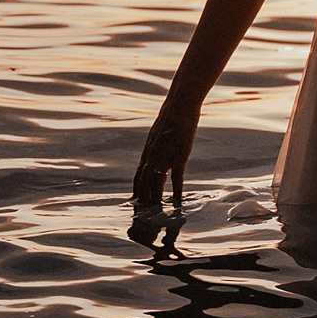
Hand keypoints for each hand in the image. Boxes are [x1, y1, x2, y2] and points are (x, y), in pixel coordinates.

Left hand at [133, 99, 197, 213]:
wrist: (180, 104)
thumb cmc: (172, 118)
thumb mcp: (160, 135)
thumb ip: (158, 149)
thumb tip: (160, 161)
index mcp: (148, 151)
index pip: (138, 176)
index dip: (137, 190)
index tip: (136, 203)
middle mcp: (152, 155)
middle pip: (144, 182)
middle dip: (143, 198)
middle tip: (144, 213)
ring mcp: (165, 155)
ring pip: (156, 181)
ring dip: (156, 197)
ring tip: (156, 210)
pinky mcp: (179, 154)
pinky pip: (176, 176)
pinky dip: (175, 190)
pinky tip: (176, 200)